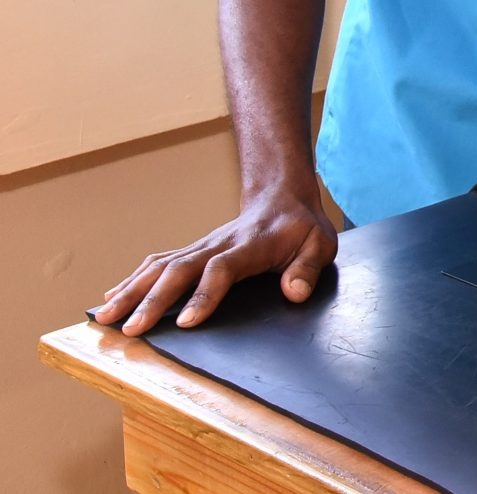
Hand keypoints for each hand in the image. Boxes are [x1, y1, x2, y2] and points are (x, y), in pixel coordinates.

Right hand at [92, 186, 335, 334]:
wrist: (282, 198)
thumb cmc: (301, 227)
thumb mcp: (320, 244)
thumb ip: (308, 268)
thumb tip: (294, 292)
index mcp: (250, 246)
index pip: (221, 269)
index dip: (203, 294)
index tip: (185, 322)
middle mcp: (219, 245)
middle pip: (179, 270)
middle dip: (152, 300)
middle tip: (130, 329)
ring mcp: (201, 247)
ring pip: (160, 266)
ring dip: (131, 291)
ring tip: (105, 317)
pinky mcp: (192, 250)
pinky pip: (157, 263)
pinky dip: (132, 280)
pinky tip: (110, 297)